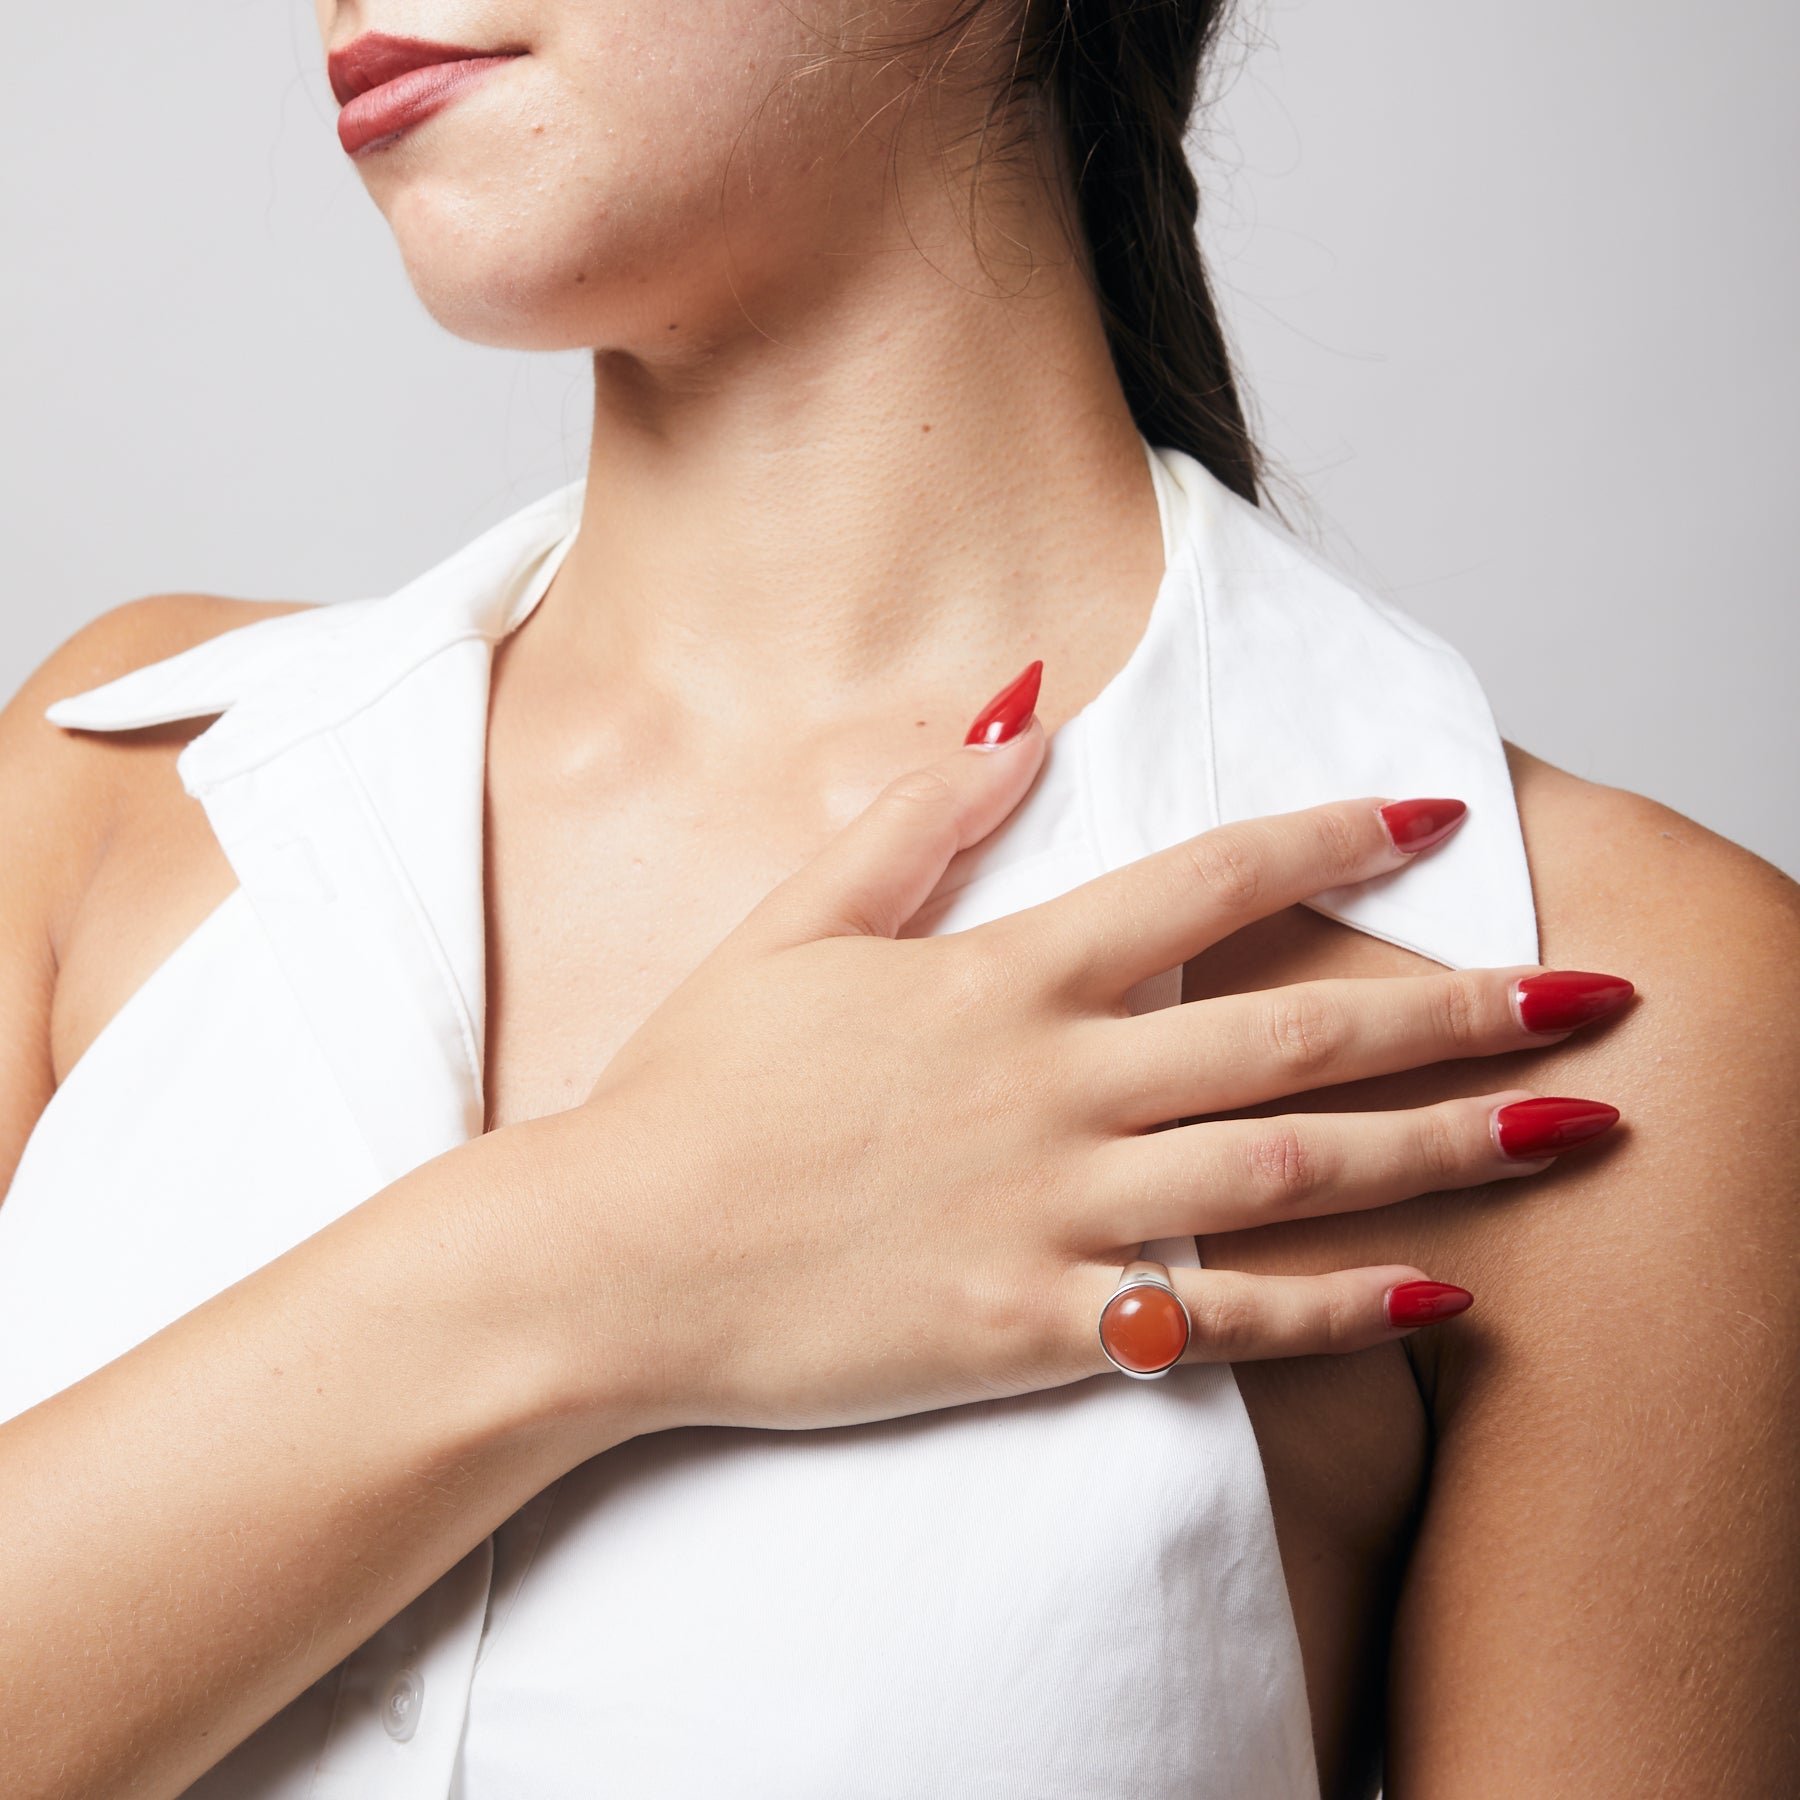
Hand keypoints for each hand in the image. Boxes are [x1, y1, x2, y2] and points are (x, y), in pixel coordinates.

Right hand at [516, 686, 1628, 1438]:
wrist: (616, 1258)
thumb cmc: (697, 1089)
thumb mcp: (796, 924)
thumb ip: (920, 815)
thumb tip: (1018, 700)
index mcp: (1003, 977)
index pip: (1208, 881)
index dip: (1330, 837)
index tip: (1432, 810)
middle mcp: (1056, 1085)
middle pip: (1297, 1032)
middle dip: (1460, 1007)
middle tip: (1592, 994)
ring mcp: (1056, 1213)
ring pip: (1294, 1172)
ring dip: (1448, 1146)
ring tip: (1573, 1129)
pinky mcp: (1037, 1328)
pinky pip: (1222, 1321)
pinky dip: (1339, 1308)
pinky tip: (1443, 1293)